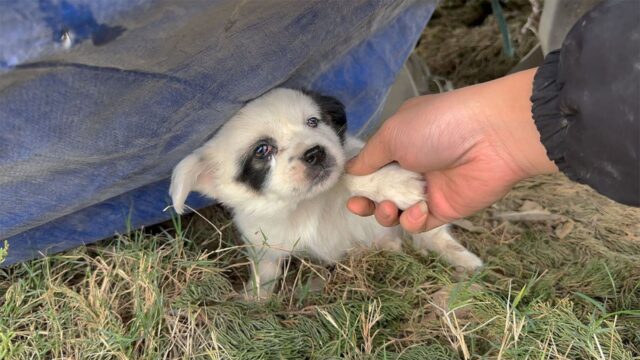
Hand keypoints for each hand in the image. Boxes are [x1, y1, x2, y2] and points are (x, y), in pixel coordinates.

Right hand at [346, 69, 557, 231]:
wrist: (492, 137)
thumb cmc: (437, 127)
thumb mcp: (392, 134)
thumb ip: (368, 158)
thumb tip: (350, 172)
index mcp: (399, 142)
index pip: (371, 166)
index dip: (358, 181)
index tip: (349, 191)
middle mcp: (412, 165)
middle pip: (380, 192)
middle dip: (367, 202)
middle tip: (360, 206)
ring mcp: (428, 189)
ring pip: (397, 211)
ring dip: (386, 213)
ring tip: (390, 208)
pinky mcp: (445, 209)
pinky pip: (420, 223)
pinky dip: (413, 221)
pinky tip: (418, 211)